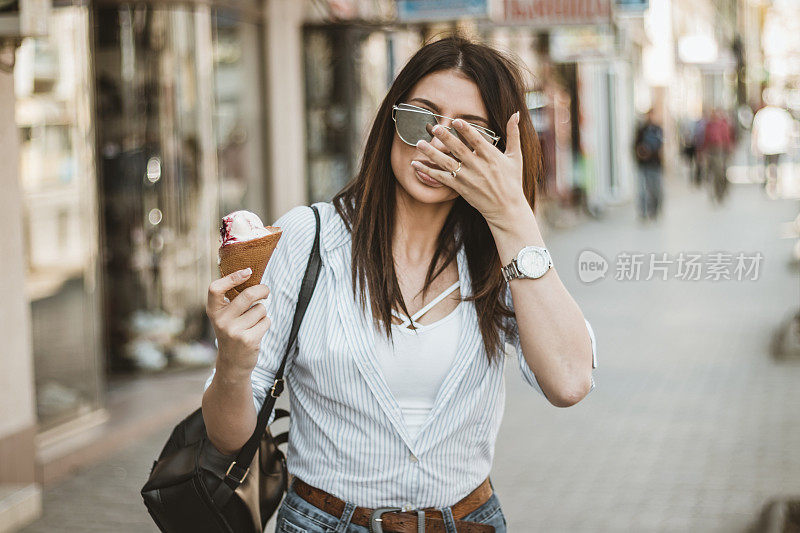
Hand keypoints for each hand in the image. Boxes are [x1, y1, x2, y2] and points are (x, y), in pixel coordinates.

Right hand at [206, 268, 270, 377]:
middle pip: (248, 295)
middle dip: (262, 290)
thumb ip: (233, 300)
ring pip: (261, 309)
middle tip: (266, 291)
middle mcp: (221, 320)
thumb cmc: (232, 332)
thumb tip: (251, 276)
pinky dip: (265, 323)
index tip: (247, 272)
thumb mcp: (225, 316)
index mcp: (213, 311)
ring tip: (253, 322)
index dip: (232, 278)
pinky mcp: (248, 340)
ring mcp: (234, 331)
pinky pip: (266, 321)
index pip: (215, 288)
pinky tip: (256, 331)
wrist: (232, 363)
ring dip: (263, 313)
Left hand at [410, 110, 526, 226]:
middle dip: (446, 138)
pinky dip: (428, 171)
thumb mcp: (516, 156)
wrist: (506, 208)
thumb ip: (514, 134)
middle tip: (434, 127)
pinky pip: (441, 178)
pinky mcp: (460, 188)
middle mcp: (478, 167)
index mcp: (492, 157)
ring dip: (432, 153)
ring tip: (419, 143)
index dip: (467, 130)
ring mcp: (468, 178)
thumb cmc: (512, 181)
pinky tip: (415, 164)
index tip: (456, 121)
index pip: (477, 140)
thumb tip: (516, 113)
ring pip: (447, 163)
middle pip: (459, 150)